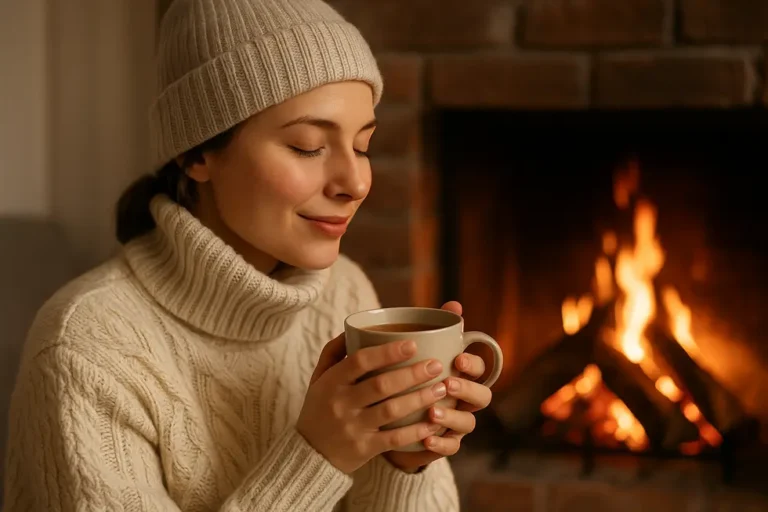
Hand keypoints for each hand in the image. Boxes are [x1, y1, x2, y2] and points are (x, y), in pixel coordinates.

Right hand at [296, 333, 447, 473]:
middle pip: (381, 385)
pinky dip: (416, 431)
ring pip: (392, 411)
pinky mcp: (364, 449)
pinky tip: (434, 422)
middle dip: (412, 374)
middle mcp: (341, 404)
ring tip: (442, 388)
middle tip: (437, 365)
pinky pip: (395, 440)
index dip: (387, 352)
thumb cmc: (319, 408)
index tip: (413, 343)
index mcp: (331, 382)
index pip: (359, 361)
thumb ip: (334, 351)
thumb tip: (354, 326)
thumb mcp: (318, 378)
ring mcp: (353, 427)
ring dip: (420, 399)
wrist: (308, 454)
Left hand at [383, 301, 492, 472]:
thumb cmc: (412, 376)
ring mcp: (457, 423)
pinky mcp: (445, 443)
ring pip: (468, 423)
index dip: (473, 365)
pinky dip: (440, 445)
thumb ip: (436, 329)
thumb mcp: (420, 352)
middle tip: (448, 384)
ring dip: (452, 418)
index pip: (480, 369)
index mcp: (462, 375)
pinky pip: (451, 447)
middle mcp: (464, 400)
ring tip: (432, 413)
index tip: (458, 358)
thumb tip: (454, 303)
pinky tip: (426, 440)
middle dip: (468, 390)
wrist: (392, 416)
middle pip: (482, 396)